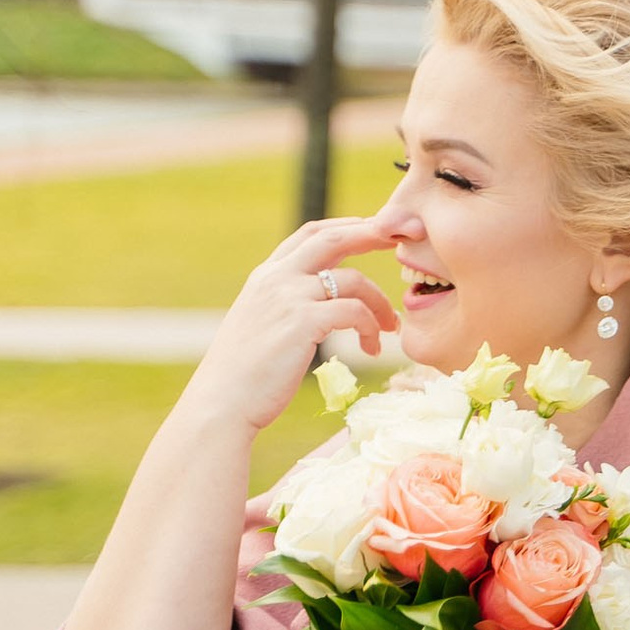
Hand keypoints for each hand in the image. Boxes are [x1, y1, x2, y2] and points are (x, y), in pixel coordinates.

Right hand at [180, 216, 402, 436]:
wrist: (221, 403)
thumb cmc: (244, 375)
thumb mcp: (262, 325)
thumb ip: (287, 305)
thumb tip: (320, 307)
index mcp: (266, 276)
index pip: (311, 234)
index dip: (347, 226)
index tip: (374, 229)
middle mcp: (276, 278)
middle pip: (334, 238)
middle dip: (373, 232)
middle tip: (407, 236)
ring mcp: (289, 297)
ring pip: (354, 280)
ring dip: (380, 302)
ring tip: (391, 327)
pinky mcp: (302, 321)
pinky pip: (354, 311)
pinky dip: (371, 327)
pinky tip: (371, 349)